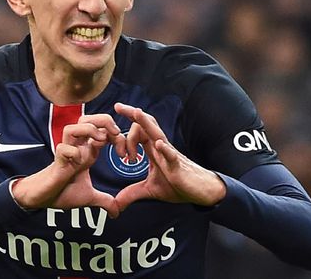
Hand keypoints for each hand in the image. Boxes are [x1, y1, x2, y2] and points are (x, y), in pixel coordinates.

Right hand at [11, 114, 123, 217]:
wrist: (43, 200)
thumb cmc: (63, 193)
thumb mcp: (90, 197)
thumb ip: (105, 201)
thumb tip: (116, 212)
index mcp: (88, 151)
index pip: (103, 131)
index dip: (117, 136)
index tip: (124, 154)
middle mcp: (77, 148)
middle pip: (87, 119)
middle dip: (103, 120)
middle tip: (115, 133)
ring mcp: (66, 154)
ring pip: (73, 127)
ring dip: (88, 130)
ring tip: (100, 141)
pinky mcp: (56, 163)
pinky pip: (62, 149)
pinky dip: (72, 152)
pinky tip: (79, 163)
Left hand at [112, 103, 226, 211]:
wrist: (200, 191)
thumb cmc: (178, 185)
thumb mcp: (150, 190)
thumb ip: (132, 193)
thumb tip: (116, 204)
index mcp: (153, 150)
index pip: (138, 131)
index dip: (124, 129)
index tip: (110, 132)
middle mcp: (161, 148)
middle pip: (146, 125)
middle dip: (132, 114)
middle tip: (117, 106)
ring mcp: (170, 155)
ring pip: (157, 134)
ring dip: (146, 123)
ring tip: (136, 113)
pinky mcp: (178, 166)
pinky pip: (172, 155)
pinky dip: (165, 149)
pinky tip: (159, 145)